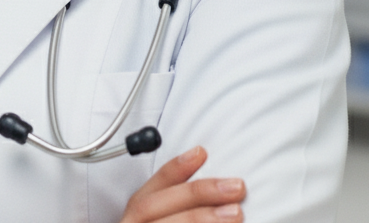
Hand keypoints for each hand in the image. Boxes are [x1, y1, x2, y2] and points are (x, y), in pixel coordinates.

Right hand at [121, 146, 245, 222]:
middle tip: (235, 188)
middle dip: (196, 194)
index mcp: (132, 219)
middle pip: (154, 206)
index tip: (201, 152)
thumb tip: (217, 194)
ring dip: (201, 218)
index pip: (148, 191)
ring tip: (236, 213)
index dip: (174, 169)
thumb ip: (175, 206)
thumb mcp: (160, 216)